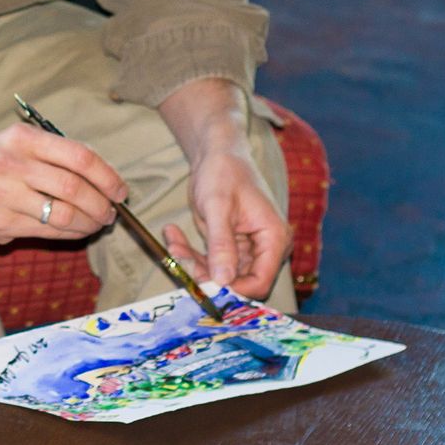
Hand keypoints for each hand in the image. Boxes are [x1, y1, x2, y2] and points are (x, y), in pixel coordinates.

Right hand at [0, 122, 127, 243]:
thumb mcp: (17, 142)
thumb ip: (55, 155)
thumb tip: (103, 179)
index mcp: (23, 138)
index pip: (79, 157)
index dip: (107, 176)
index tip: (120, 190)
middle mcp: (13, 164)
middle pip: (75, 188)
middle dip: (102, 204)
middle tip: (110, 212)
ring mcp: (4, 195)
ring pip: (64, 214)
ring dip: (89, 223)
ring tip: (96, 223)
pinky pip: (46, 232)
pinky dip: (70, 234)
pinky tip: (75, 231)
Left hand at [166, 142, 290, 301]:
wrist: (217, 153)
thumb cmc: (224, 171)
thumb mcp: (218, 205)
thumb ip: (222, 243)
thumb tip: (223, 280)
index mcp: (273, 238)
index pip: (260, 282)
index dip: (233, 291)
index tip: (203, 285)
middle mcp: (265, 248)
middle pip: (238, 282)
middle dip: (206, 275)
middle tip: (178, 258)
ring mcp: (247, 249)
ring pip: (219, 274)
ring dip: (192, 262)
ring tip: (171, 239)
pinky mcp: (230, 247)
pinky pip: (209, 261)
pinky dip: (190, 253)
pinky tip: (172, 233)